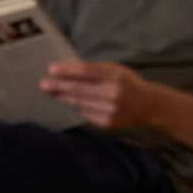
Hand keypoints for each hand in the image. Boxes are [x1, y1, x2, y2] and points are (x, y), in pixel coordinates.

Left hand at [39, 61, 155, 129]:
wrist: (149, 106)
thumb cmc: (129, 83)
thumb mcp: (116, 70)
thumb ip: (96, 71)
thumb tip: (68, 71)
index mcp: (115, 75)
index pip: (86, 72)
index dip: (67, 71)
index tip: (51, 69)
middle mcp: (111, 93)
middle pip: (79, 89)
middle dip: (58, 86)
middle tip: (43, 84)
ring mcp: (108, 110)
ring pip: (79, 103)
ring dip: (64, 98)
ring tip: (52, 93)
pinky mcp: (106, 122)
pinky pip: (85, 113)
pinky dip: (77, 107)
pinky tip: (71, 102)